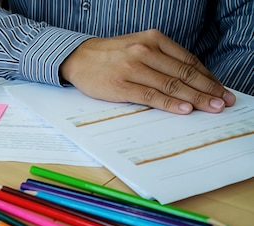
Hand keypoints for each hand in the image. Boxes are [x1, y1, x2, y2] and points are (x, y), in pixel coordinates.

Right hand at [60, 29, 236, 113]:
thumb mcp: (139, 46)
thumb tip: (188, 79)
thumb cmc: (110, 56)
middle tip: (223, 102)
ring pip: (171, 84)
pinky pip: (150, 95)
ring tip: (211, 108)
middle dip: (207, 89)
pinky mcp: (121, 86)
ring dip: (194, 98)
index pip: (188, 60)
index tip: (220, 89)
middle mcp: (145, 51)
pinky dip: (169, 103)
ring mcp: (133, 69)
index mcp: (153, 39)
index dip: (208, 76)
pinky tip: (183, 109)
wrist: (78, 58)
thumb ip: (162, 59)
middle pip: (184, 73)